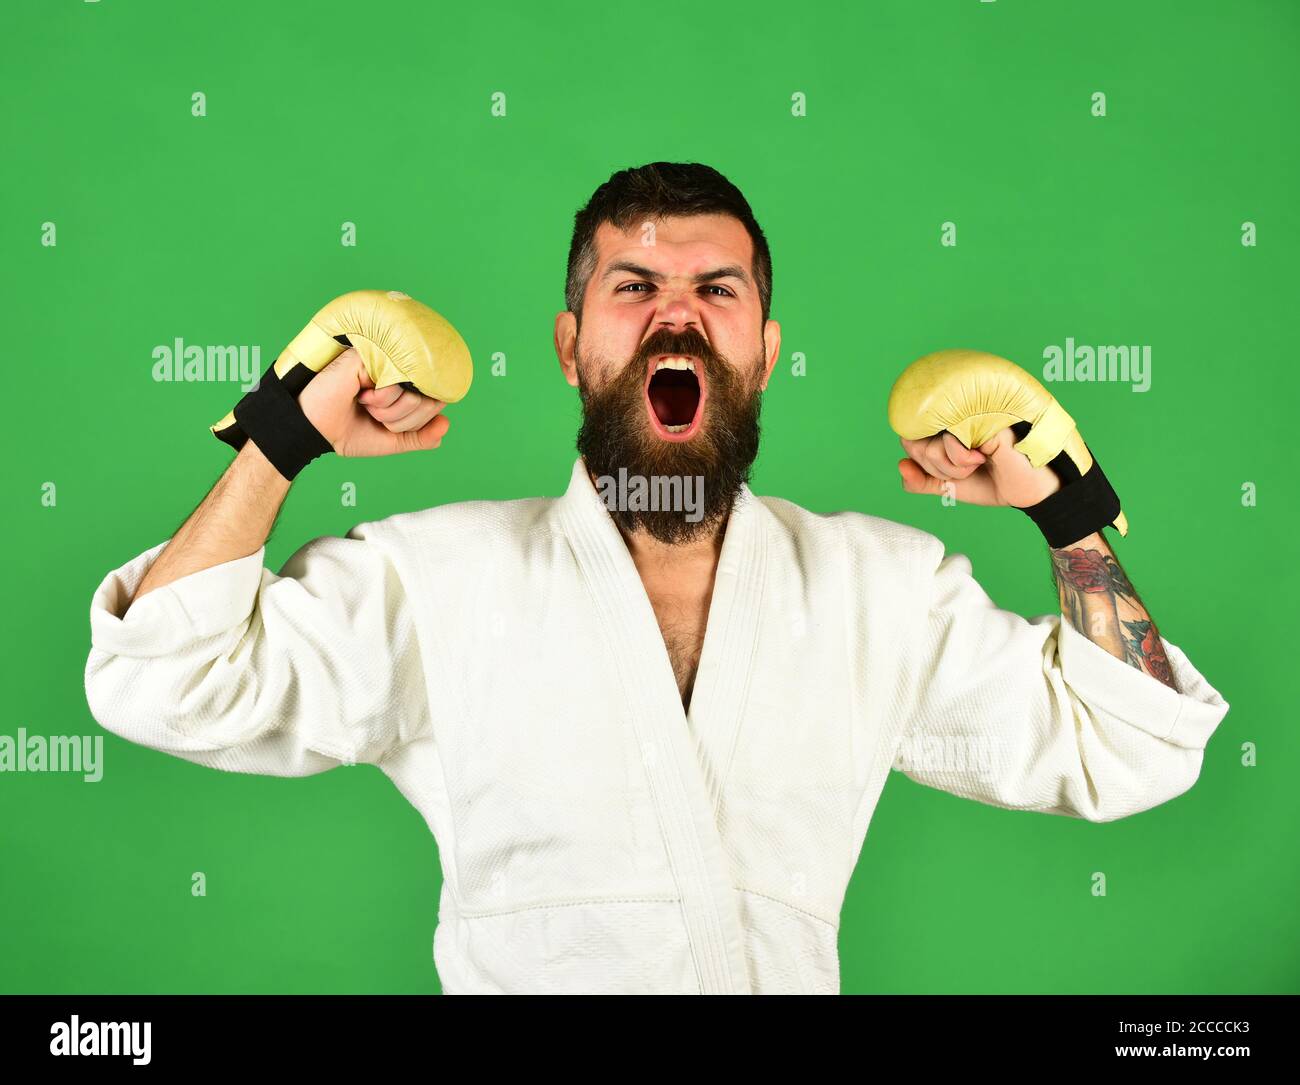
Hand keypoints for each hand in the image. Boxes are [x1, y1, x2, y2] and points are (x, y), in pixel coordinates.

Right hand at [298, 348, 450, 456]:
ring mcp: (387, 361)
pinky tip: (361, 393)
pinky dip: (381, 398)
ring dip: (388, 410)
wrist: (315, 428)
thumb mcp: (391, 440)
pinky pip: (397, 382)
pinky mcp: (374, 356)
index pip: (434, 402)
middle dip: (400, 419)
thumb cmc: (347, 430)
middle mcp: (399, 371)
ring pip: (415, 392)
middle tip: (373, 413)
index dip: (415, 421)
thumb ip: (420, 436)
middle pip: (429, 399)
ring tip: (365, 402)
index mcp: (403, 388)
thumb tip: (446, 425)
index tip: (387, 424)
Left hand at [898, 426, 1061, 507]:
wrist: (1031, 490)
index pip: (909, 437)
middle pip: (912, 441)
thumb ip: (922, 481)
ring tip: (978, 461)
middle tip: (967, 468)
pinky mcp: (978, 416)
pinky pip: (947, 440)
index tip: (949, 471)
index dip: (921, 460)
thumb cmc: (996, 481)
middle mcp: (954, 414)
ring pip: (928, 444)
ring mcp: (966, 412)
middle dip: (937, 468)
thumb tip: (900, 466)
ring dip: (951, 467)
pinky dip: (960, 459)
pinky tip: (983, 456)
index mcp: (946, 427)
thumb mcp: (951, 486)